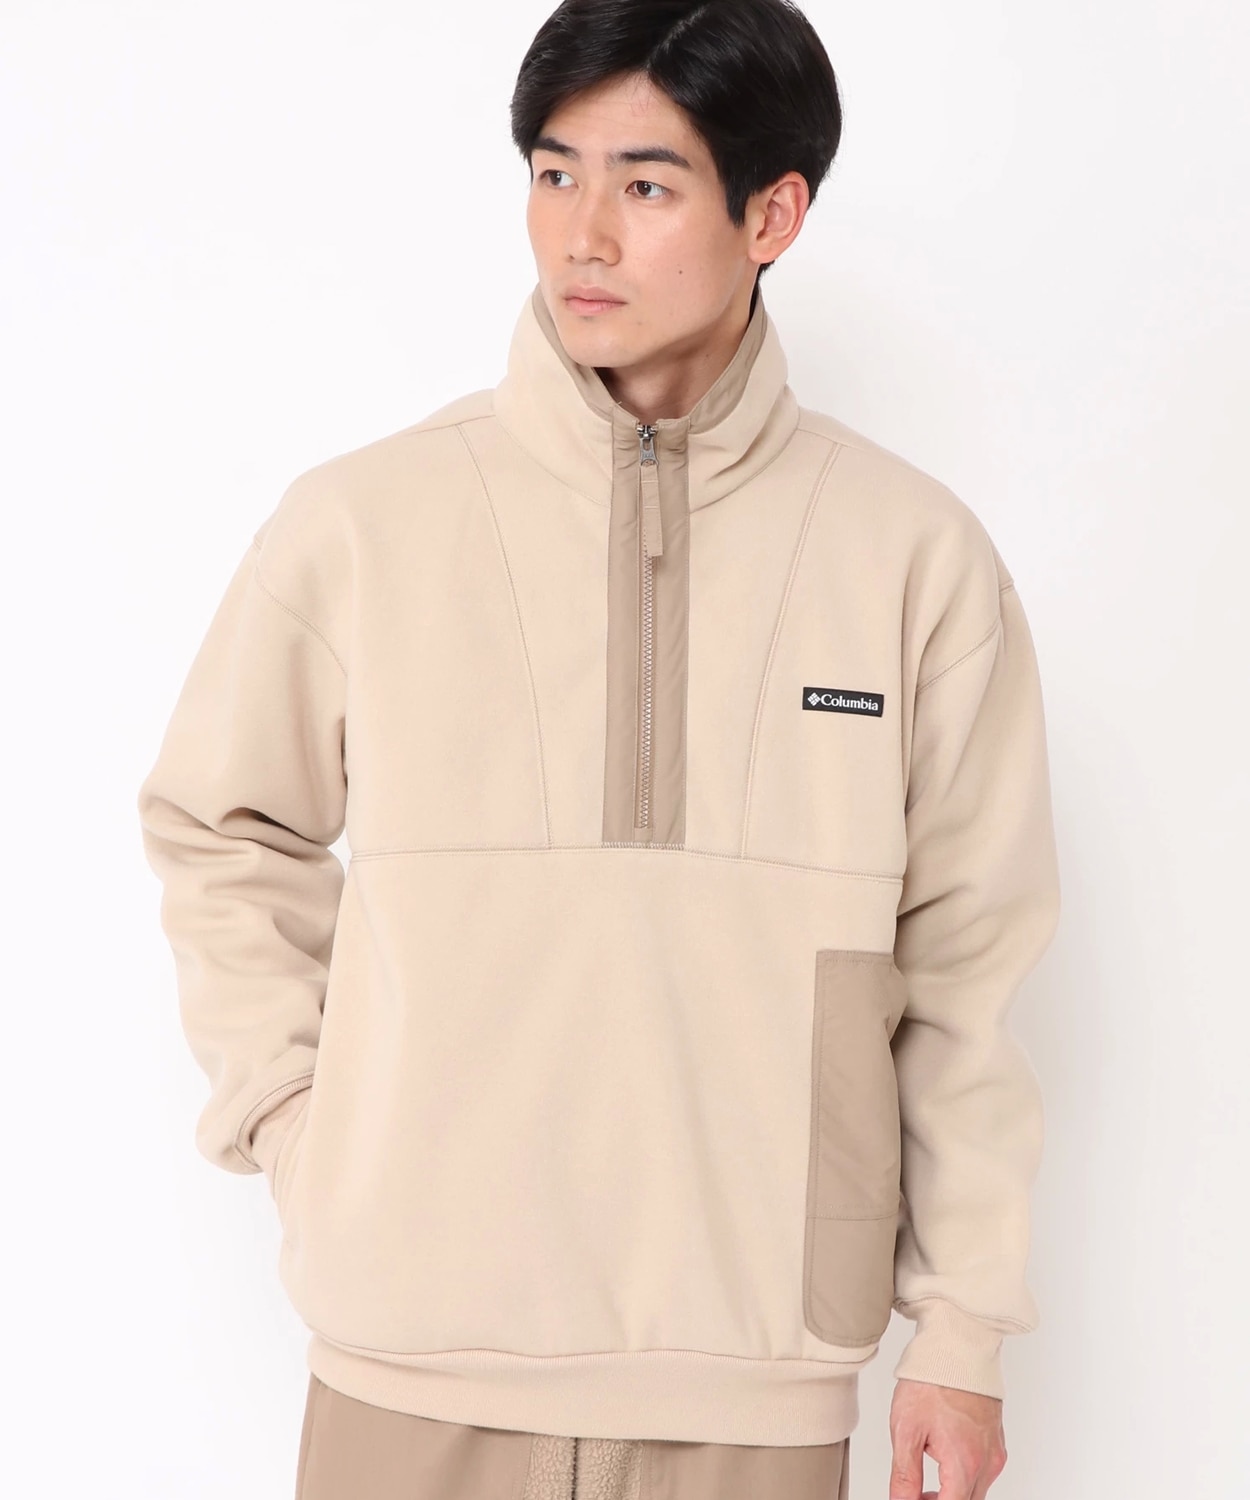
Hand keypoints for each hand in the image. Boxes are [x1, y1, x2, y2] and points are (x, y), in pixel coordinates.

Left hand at [888, 1378, 1007, 1498]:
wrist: (957, 1346)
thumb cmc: (932, 1380)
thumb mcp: (906, 1430)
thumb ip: (905, 1475)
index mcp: (965, 1463)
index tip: (912, 1498)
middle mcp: (987, 1462)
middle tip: (915, 1491)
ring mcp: (995, 1451)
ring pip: (976, 1490)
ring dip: (953, 1490)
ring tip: (926, 1471)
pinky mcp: (996, 1440)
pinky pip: (983, 1471)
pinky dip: (964, 1474)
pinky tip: (944, 1456)